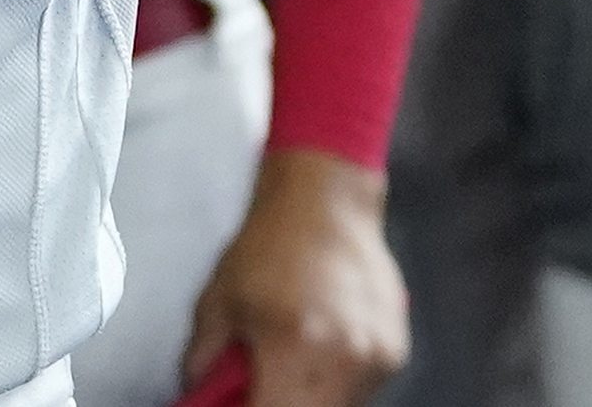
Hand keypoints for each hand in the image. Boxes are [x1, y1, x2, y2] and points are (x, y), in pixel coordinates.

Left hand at [181, 150, 407, 406]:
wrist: (325, 205)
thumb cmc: (267, 247)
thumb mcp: (218, 299)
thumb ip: (202, 358)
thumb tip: (196, 393)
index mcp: (293, 347)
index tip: (241, 398)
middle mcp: (342, 359)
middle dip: (281, 402)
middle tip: (264, 382)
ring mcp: (374, 358)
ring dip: (312, 398)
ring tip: (292, 361)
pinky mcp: (395, 352)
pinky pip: (363, 390)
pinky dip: (338, 384)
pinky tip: (321, 352)